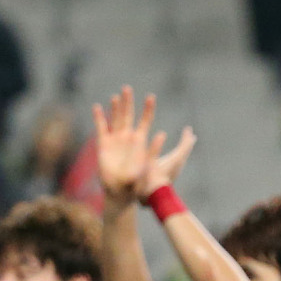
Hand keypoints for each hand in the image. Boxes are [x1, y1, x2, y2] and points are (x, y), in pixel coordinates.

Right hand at [92, 86, 195, 205]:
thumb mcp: (168, 163)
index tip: (151, 96)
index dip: (148, 109)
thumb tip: (184, 133)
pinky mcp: (103, 146)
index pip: (146, 120)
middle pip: (128, 115)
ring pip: (115, 119)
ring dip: (115, 107)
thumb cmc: (147, 181)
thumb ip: (176, 147)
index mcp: (141, 141)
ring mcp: (115, 142)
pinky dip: (99, 117)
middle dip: (128, 102)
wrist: (128, 193)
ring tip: (115, 96)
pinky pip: (101, 128)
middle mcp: (128, 139)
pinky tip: (97, 107)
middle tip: (127, 88)